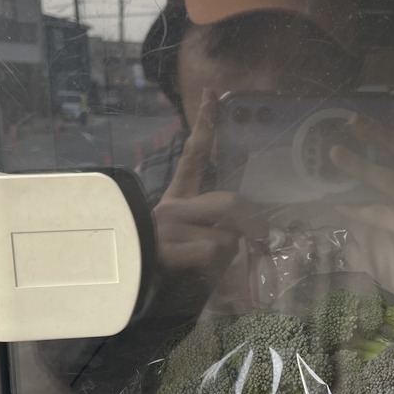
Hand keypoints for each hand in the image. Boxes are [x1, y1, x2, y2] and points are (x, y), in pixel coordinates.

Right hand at [151, 91, 263, 278]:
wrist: (141, 299)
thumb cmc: (177, 274)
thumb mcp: (201, 243)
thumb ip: (220, 225)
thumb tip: (252, 222)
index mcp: (176, 201)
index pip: (193, 155)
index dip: (206, 124)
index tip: (211, 94)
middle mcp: (169, 208)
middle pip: (230, 201)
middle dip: (248, 226)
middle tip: (249, 244)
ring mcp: (166, 227)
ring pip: (227, 234)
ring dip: (229, 258)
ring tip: (206, 271)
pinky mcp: (165, 249)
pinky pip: (213, 249)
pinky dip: (217, 267)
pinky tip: (197, 275)